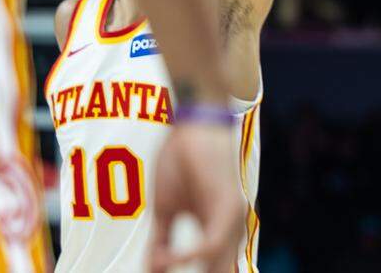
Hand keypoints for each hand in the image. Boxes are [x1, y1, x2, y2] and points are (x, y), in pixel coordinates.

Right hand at [148, 121, 246, 272]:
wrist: (192, 123)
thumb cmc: (179, 160)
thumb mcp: (164, 209)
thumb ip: (160, 242)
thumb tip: (149, 269)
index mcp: (215, 229)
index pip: (211, 269)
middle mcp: (229, 228)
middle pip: (219, 271)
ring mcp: (232, 218)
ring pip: (219, 266)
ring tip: (159, 270)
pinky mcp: (228, 206)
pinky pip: (212, 243)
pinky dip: (189, 255)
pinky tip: (167, 256)